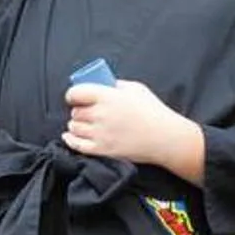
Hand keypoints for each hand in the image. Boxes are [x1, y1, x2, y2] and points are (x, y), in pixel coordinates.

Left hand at [63, 77, 194, 169]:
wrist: (165, 138)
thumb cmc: (153, 111)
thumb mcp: (136, 89)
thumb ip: (116, 85)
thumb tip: (103, 84)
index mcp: (107, 97)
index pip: (76, 93)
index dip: (73, 94)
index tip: (75, 96)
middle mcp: (100, 115)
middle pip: (75, 112)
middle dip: (78, 110)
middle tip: (84, 110)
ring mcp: (100, 134)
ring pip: (74, 127)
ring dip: (75, 124)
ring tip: (82, 123)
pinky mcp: (102, 150)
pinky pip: (77, 145)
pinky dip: (70, 140)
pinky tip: (69, 136)